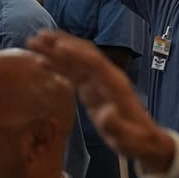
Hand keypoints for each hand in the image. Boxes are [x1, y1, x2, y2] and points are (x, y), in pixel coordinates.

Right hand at [27, 30, 173, 171]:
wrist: (145, 141)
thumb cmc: (137, 140)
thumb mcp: (129, 138)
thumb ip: (117, 126)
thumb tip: (106, 113)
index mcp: (115, 84)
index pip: (94, 62)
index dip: (77, 53)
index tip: (58, 46)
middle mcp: (107, 77)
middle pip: (82, 54)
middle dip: (61, 44)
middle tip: (37, 36)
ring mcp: (99, 81)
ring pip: (75, 60)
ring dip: (55, 50)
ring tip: (33, 43)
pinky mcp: (92, 88)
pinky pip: (73, 71)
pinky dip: (57, 65)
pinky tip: (42, 62)